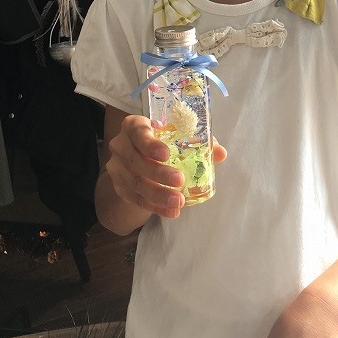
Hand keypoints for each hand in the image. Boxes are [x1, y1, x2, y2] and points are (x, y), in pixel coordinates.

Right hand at [106, 114, 226, 218]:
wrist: (138, 155)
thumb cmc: (161, 140)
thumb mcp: (175, 135)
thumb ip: (198, 141)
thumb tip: (220, 153)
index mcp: (134, 126)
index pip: (138, 132)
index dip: (150, 144)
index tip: (166, 154)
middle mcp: (121, 145)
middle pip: (136, 161)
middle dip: (158, 173)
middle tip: (180, 181)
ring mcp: (117, 167)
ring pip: (136, 183)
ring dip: (158, 195)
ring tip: (178, 202)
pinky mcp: (119, 187)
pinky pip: (136, 199)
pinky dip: (155, 207)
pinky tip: (171, 211)